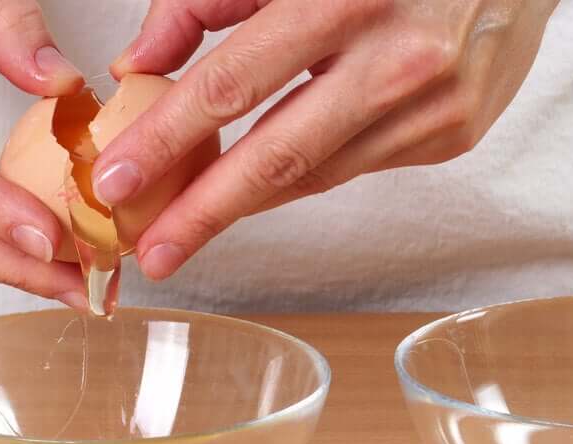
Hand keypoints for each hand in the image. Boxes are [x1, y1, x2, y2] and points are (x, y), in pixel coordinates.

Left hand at [93, 0, 558, 279]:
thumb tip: (142, 63)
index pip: (234, 82)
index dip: (168, 139)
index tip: (118, 183)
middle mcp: (397, 61)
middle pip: (278, 158)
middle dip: (204, 213)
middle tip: (154, 253)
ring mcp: (435, 108)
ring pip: (318, 173)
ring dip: (250, 202)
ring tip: (195, 223)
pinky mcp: (454, 136)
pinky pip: (359, 165)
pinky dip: (309, 172)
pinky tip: (275, 175)